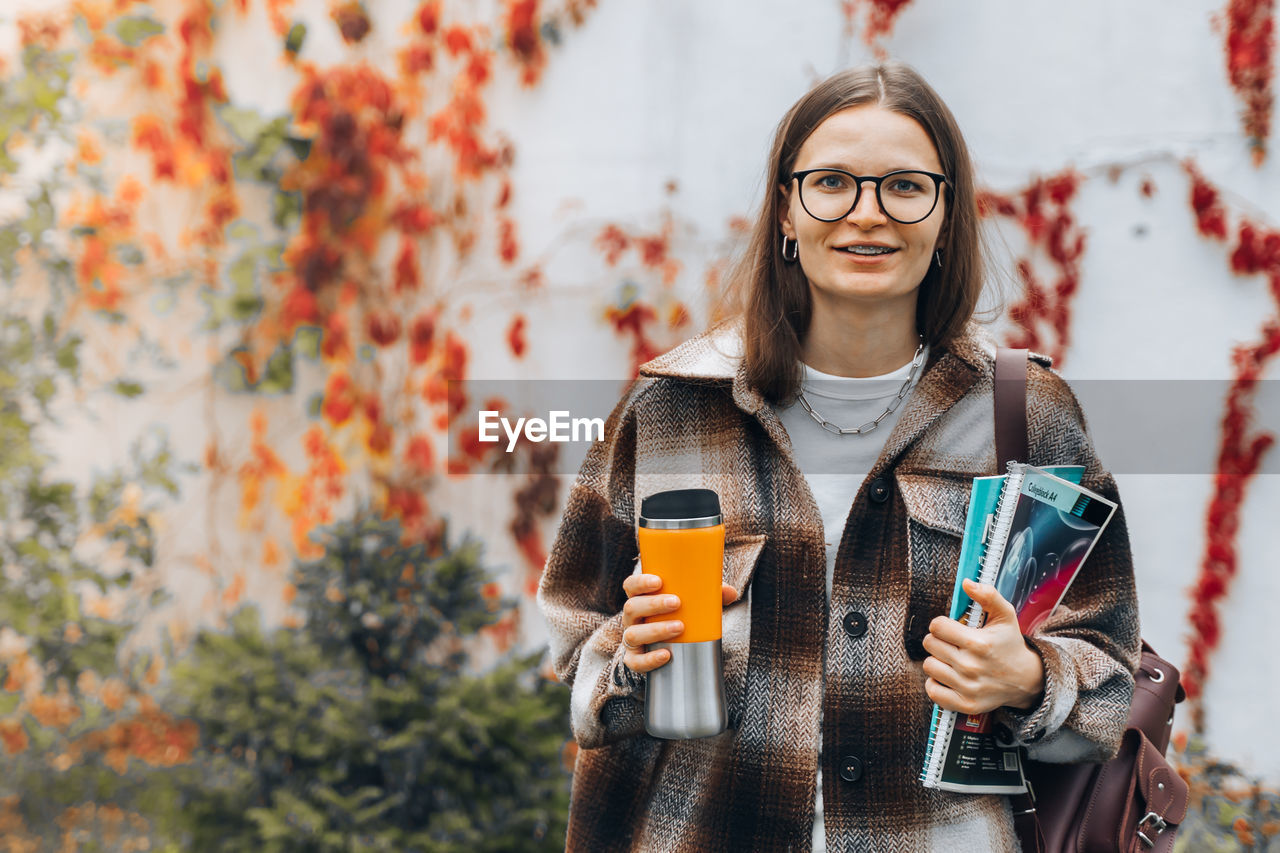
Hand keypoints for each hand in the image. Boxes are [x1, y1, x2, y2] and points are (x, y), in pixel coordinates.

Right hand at [620, 574, 739, 674]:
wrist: (672, 651)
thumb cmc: (678, 617)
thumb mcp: (691, 605)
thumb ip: (709, 596)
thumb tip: (731, 592)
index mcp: (641, 599)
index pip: (631, 586)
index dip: (640, 582)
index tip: (659, 581)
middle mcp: (632, 618)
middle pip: (632, 608)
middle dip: (653, 604)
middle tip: (676, 602)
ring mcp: (631, 640)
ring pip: (633, 634)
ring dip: (656, 630)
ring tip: (679, 627)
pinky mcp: (635, 659)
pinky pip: (636, 662)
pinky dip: (650, 659)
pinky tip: (666, 655)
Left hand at [921, 579, 1044, 715]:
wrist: (1026, 679)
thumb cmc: (1010, 644)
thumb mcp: (1005, 616)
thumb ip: (987, 595)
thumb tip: (966, 583)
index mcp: (978, 643)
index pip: (936, 626)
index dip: (941, 624)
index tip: (951, 628)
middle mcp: (971, 667)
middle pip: (929, 644)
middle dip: (938, 640)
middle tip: (953, 643)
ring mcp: (967, 687)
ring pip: (929, 666)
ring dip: (937, 660)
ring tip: (952, 659)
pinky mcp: (964, 704)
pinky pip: (932, 691)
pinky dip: (936, 683)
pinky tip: (949, 676)